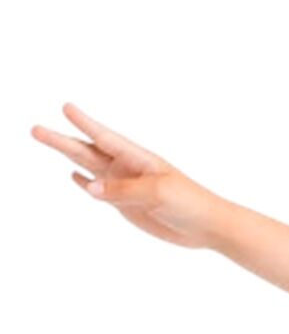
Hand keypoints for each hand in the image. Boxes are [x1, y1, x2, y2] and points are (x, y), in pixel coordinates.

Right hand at [30, 102, 221, 248]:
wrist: (207, 226)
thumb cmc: (190, 202)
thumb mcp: (158, 192)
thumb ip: (123, 189)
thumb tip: (89, 185)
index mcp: (138, 158)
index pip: (105, 137)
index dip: (85, 123)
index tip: (67, 107)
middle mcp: (126, 168)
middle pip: (87, 150)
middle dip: (62, 140)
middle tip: (36, 129)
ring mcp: (124, 186)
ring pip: (89, 168)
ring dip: (67, 156)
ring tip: (46, 140)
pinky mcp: (125, 204)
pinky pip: (99, 192)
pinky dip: (85, 184)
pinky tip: (74, 175)